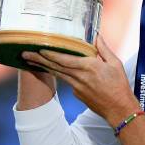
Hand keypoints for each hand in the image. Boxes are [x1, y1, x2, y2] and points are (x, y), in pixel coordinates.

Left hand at [21, 35, 139, 125]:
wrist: (118, 109)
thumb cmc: (119, 86)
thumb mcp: (115, 64)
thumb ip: (104, 49)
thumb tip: (97, 35)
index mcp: (88, 67)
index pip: (64, 59)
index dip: (50, 53)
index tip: (38, 47)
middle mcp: (79, 77)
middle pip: (55, 66)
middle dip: (38, 59)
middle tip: (24, 53)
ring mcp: (76, 87)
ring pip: (57, 74)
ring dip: (43, 66)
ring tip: (30, 60)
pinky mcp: (77, 94)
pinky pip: (65, 80)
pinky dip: (56, 74)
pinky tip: (51, 69)